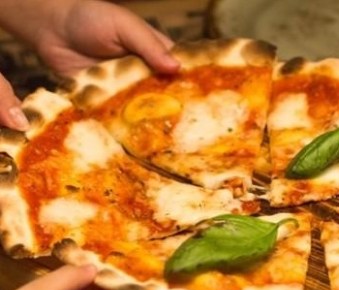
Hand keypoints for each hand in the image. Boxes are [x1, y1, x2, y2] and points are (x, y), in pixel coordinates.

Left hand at [0, 0, 178, 130]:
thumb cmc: (91, 18)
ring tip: (169, 142)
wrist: (50, 29)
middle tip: (190, 130)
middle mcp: (145, 76)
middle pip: (166, 97)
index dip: (193, 88)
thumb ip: (148, 46)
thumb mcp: (124, 26)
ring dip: (153, 124)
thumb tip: (176, 68)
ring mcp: (126, 92)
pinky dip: (127, 129)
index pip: (181, 73)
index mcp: (156, 55)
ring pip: (145, 111)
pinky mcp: (107, 104)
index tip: (208, 104)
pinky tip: (137, 142)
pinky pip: (120, 119)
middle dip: (176, 112)